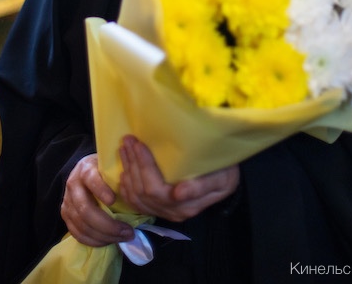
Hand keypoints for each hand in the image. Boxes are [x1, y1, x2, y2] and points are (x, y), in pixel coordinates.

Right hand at [61, 154, 134, 246]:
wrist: (85, 173)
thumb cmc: (104, 173)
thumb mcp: (111, 168)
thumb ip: (119, 177)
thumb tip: (138, 196)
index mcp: (85, 169)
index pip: (91, 179)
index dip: (101, 190)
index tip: (113, 200)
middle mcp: (73, 184)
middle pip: (85, 210)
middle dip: (108, 225)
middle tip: (128, 231)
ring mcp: (66, 201)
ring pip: (82, 225)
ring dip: (104, 236)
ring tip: (122, 237)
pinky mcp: (65, 215)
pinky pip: (78, 234)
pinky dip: (94, 241)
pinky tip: (109, 241)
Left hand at [118, 135, 238, 221]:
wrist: (227, 180)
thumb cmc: (224, 173)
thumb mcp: (220, 177)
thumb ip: (201, 186)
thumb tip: (178, 193)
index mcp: (185, 205)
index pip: (155, 189)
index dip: (143, 167)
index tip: (138, 144)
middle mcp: (172, 212)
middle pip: (143, 192)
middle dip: (133, 164)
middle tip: (127, 140)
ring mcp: (165, 212)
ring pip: (137, 197)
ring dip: (128, 171)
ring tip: (124, 149)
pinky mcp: (159, 208)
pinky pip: (136, 203)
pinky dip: (127, 188)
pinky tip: (124, 172)